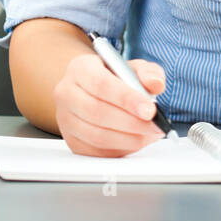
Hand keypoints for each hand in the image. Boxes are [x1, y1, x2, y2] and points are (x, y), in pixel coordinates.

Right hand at [53, 54, 167, 156]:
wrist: (93, 92)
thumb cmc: (114, 79)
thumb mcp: (133, 68)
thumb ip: (148, 73)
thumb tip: (155, 84)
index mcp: (80, 68)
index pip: (101, 84)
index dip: (127, 99)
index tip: (150, 110)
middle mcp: (67, 93)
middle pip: (97, 112)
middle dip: (132, 123)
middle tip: (155, 125)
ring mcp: (65, 120)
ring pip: (97, 136)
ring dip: (129, 139)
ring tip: (150, 134)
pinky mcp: (72, 141)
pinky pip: (97, 152)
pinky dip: (121, 149)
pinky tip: (137, 141)